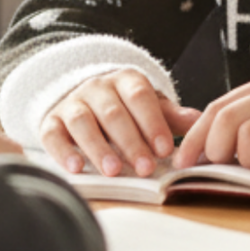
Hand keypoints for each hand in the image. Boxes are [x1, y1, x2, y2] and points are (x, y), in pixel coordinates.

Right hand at [41, 68, 200, 177]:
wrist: (83, 97)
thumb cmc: (123, 107)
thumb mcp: (148, 106)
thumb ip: (170, 115)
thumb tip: (198, 120)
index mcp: (125, 80)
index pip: (140, 96)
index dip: (152, 122)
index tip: (165, 149)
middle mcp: (97, 87)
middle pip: (113, 112)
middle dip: (131, 141)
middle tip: (145, 168)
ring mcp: (71, 103)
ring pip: (83, 121)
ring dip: (98, 146)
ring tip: (113, 170)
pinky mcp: (50, 121)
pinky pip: (53, 133)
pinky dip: (63, 151)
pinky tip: (76, 168)